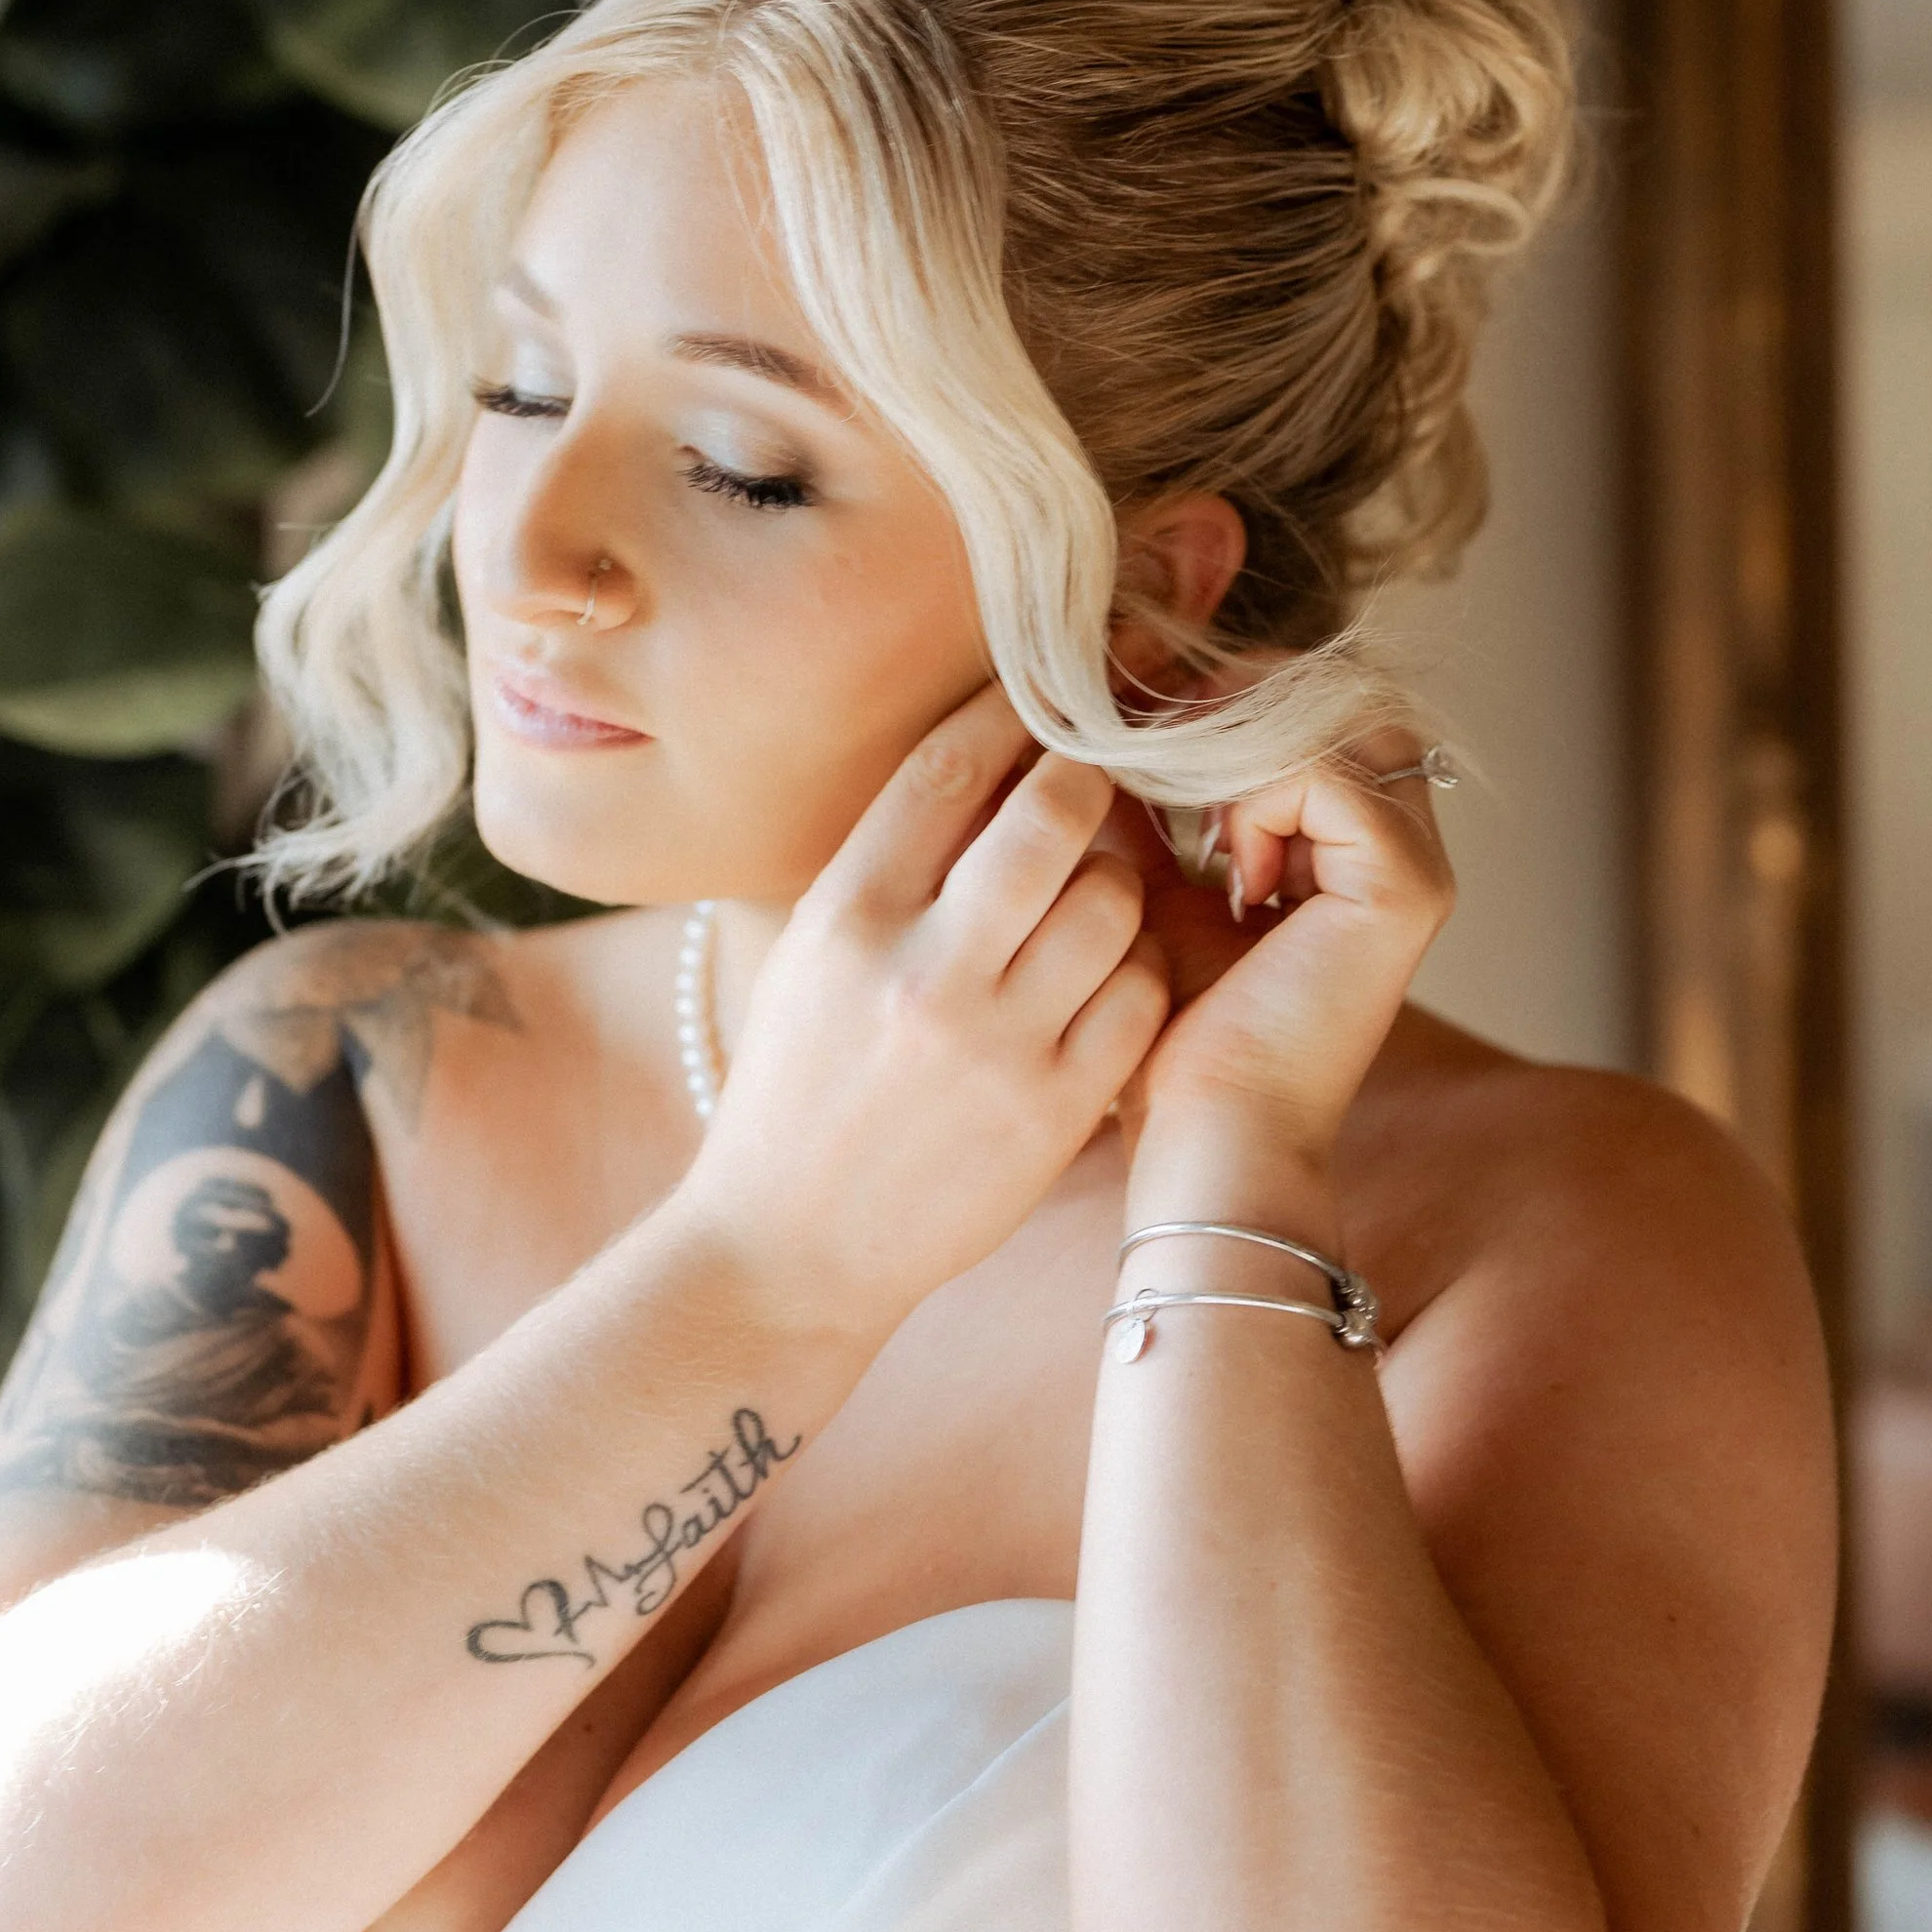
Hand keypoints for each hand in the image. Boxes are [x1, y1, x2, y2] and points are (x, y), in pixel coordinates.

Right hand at [680, 682, 1170, 1335]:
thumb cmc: (798, 1083)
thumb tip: (984, 758)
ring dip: (1120, 877)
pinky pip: (1141, 994)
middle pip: (1054, 814)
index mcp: (847, 916)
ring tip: (1097, 890)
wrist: (790, 1248)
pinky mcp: (1057, 1108)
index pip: (949, 768)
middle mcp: (924, 970)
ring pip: (1116, 898)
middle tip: (1099, 773)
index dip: (1011, 708)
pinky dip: (1138, 967)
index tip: (1045, 683)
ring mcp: (998, 1042)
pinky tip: (1110, 973)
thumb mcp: (809, 954)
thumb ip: (891, 864)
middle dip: (1090, 775)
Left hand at [1107, 726, 1455, 1185]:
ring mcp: (1418, 866)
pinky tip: (1226, 866)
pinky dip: (1258, 797)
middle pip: (1343, 698)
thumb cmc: (1177, 1031)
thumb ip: (1149, 805)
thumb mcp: (1155, 887)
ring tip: (1187, 812)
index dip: (1235, 696)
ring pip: (1337, 721)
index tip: (1147, 731)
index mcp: (1359, 846)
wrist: (1204, 1130)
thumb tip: (1102, 725)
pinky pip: (1329, 776)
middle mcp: (1407, 847)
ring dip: (1244, 744)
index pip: (1320, 708)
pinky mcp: (1405, 888)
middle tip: (1161, 745)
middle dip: (1240, 702)